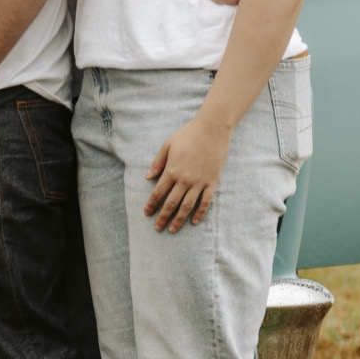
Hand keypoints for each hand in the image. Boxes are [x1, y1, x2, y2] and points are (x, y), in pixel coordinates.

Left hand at [144, 116, 234, 231]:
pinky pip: (206, 201)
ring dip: (179, 219)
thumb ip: (157, 162)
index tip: (147, 214)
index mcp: (171, 170)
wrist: (212, 129)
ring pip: (188, 205)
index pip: (158, 193)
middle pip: (171, 203)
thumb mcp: (167, 145)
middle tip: (157, 228)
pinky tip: (194, 221)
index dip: (151, 205)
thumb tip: (148, 177)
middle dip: (163, 217)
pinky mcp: (212, 182)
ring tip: (172, 229)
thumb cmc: (188, 134)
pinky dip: (200, 212)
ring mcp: (200, 182)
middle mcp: (185, 179)